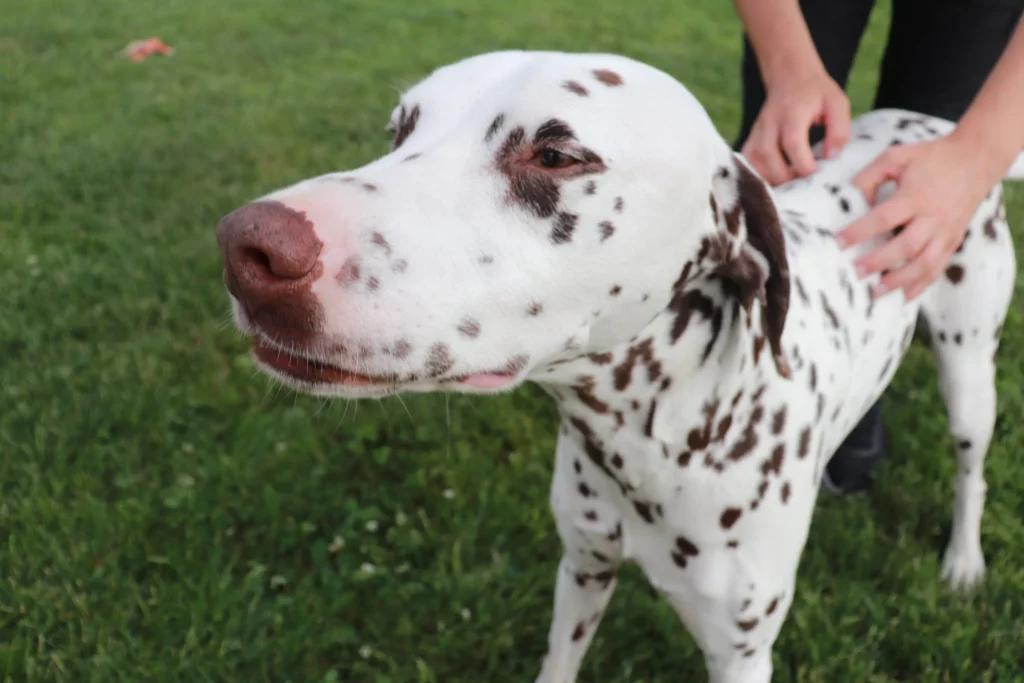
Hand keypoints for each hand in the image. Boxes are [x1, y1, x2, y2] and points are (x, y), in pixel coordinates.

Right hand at [742, 68, 850, 185]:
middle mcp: (769, 122)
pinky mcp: (751, 139)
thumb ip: (839, 130)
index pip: (792, 142)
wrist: (789, 75)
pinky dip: (758, 175)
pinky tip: (774, 180)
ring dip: (769, 179)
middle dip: (785, 177)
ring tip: (789, 185)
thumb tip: (830, 157)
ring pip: (753, 161)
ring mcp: (756, 131)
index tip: (816, 175)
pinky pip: (747, 162)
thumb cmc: (817, 92)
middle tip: (802, 185)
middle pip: (767, 155)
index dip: (803, 164)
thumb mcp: (837, 103)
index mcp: (792, 112)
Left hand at [836, 134, 999, 300]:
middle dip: (878, 262)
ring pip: (924, 262)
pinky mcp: (954, 240)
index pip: (883, 218)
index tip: (838, 242)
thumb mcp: (896, 156)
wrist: (975, 160)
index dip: (859, 232)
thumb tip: (852, 200)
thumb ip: (869, 176)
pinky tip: (904, 296)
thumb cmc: (929, 157)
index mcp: (915, 195)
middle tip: (855, 272)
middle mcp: (933, 216)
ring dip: (899, 280)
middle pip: (905, 246)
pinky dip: (922, 284)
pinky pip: (939, 267)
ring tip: (875, 291)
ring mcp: (946, 231)